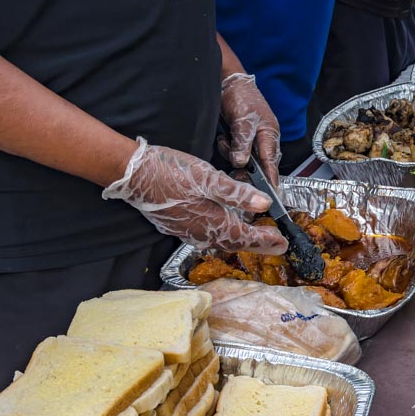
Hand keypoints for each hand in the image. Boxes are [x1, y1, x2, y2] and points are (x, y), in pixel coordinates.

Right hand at [102, 138, 288, 254]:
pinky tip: (223, 226)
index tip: (283, 242)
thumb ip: (237, 193)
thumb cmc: (169, 171)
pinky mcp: (176, 226)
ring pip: (220, 241)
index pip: (247, 237)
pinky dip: (221, 234)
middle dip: (257, 243)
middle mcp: (201, 233)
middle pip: (235, 243)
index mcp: (213, 222)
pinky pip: (205, 236)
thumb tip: (264, 204)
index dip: (267, 240)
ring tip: (255, 236)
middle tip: (275, 244)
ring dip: (239, 240)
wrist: (131, 173)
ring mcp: (186, 232)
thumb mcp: (208, 177)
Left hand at [218, 73, 280, 183]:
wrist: (227, 82)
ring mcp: (252, 140)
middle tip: (234, 162)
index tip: (272, 193)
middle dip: (244, 166)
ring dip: (231, 153)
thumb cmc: (241, 95)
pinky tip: (223, 138)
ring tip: (225, 140)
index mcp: (270, 135)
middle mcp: (263, 140)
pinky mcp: (240, 139)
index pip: (272, 162)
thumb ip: (242, 143)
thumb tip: (241, 163)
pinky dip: (227, 148)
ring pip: (244, 160)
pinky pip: (235, 152)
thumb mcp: (242, 120)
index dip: (271, 179)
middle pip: (258, 165)